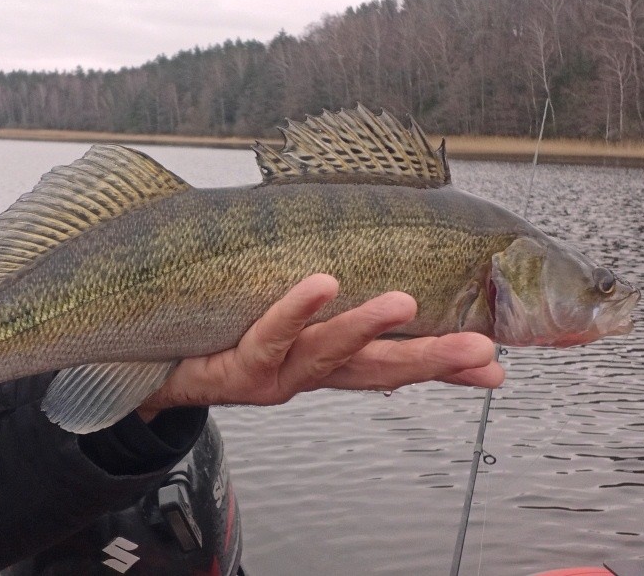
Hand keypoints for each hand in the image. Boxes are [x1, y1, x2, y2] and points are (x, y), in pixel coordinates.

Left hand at [137, 274, 504, 420]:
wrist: (148, 367)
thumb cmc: (219, 335)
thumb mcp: (278, 320)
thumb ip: (322, 303)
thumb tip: (360, 271)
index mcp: (323, 361)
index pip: (395, 365)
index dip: (445, 368)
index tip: (495, 368)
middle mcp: (305, 373)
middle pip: (375, 369)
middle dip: (430, 359)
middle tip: (479, 347)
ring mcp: (272, 372)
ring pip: (327, 353)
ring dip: (368, 329)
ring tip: (406, 306)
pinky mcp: (235, 365)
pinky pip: (269, 334)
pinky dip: (297, 309)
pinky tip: (322, 284)